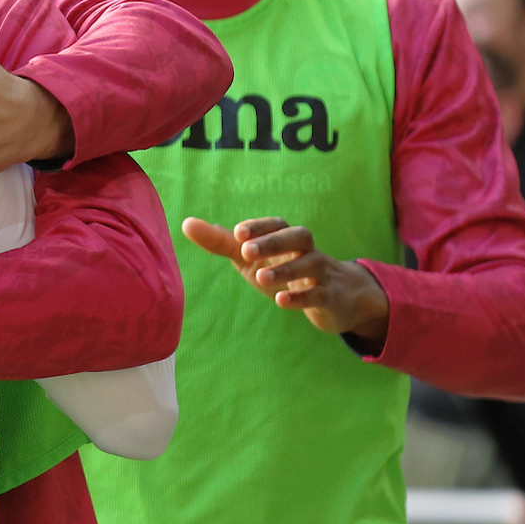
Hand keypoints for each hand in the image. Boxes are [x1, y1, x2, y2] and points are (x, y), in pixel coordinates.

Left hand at [181, 216, 390, 341]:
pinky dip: (301, 296)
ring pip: (310, 265)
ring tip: (260, 278)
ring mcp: (321, 274)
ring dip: (285, 270)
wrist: (336, 298)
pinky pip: (319, 294)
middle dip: (273, 242)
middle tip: (246, 251)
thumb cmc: (283, 270)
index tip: (238, 232)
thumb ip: (222, 242)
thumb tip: (187, 223)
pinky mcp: (329, 298)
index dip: (260, 227)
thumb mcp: (252, 258)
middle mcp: (307, 251)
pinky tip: (281, 300)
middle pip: (299, 236)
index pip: (277, 224)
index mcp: (287, 238)